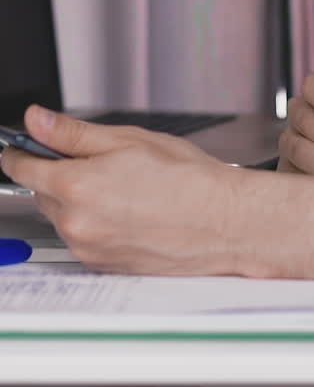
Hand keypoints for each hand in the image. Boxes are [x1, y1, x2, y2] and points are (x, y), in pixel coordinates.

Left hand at [0, 105, 247, 273]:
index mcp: (76, 185)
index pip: (22, 168)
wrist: (220, 222)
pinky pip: (83, 238)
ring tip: (122, 187)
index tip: (20, 146)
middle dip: (58, 174)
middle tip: (97, 161)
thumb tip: (37, 120)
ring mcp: (87, 248)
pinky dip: (94, 222)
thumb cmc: (185, 179)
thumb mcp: (128, 139)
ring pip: (63, 216)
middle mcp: (74, 223)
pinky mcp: (102, 266)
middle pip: (42, 193)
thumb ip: (73, 132)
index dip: (19, 152)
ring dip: (76, 200)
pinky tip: (127, 210)